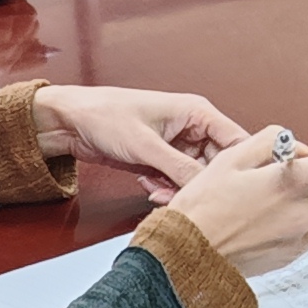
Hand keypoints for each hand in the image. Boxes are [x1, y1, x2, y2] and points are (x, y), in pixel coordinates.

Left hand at [38, 84, 234, 184]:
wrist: (72, 123)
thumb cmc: (105, 115)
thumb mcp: (145, 145)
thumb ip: (179, 168)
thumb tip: (206, 187)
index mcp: (196, 111)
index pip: (235, 139)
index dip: (235, 165)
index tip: (229, 188)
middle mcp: (193, 127)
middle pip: (216, 163)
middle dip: (199, 183)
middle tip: (180, 195)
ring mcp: (179, 145)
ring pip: (196, 176)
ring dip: (178, 188)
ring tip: (156, 189)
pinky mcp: (164, 159)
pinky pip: (177, 181)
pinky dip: (165, 188)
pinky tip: (147, 184)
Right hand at [157, 127, 307, 275]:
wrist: (189, 256)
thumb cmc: (204, 210)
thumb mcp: (232, 157)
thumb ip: (273, 141)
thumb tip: (296, 147)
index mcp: (294, 183)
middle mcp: (306, 211)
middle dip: (304, 174)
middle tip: (266, 179)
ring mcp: (302, 236)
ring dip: (297, 198)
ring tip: (258, 202)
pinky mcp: (295, 254)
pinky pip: (307, 227)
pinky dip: (292, 220)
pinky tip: (262, 220)